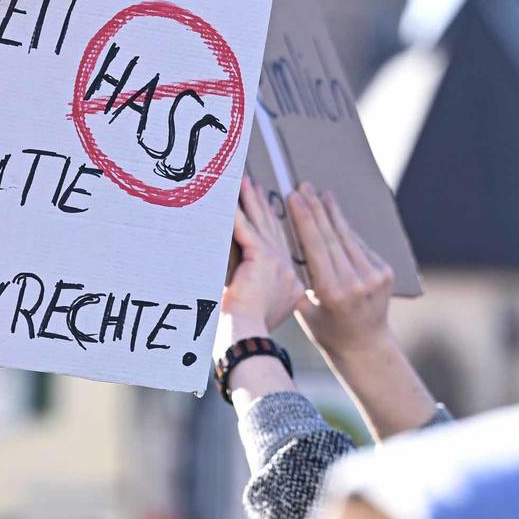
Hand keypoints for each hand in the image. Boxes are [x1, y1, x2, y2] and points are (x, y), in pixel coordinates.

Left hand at [221, 175, 302, 338]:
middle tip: (254, 186)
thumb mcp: (257, 308)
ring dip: (251, 201)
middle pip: (272, 230)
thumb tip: (242, 284)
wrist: (247, 336)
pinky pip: (245, 228)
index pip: (278, 246)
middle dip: (261, 206)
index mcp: (289, 283)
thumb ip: (256, 292)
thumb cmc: (246, 332)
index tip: (264, 207)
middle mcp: (288, 270)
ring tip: (245, 183)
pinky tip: (230, 197)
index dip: (271, 224)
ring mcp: (278, 262)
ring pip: (261, 224)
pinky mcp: (261, 258)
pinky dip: (236, 211)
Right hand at [286, 185, 395, 357]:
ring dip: (333, 213)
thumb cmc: (326, 330)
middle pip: (332, 236)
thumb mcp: (304, 310)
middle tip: (304, 186)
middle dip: (316, 208)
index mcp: (332, 292)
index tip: (294, 197)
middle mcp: (356, 282)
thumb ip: (296, 281)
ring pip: (348, 237)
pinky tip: (335, 214)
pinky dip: (345, 229)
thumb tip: (279, 248)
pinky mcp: (384, 272)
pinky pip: (360, 246)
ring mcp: (374, 276)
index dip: (305, 220)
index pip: (316, 247)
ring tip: (320, 193)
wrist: (365, 345)